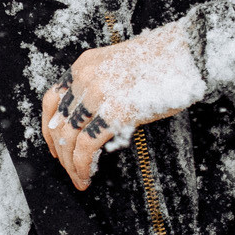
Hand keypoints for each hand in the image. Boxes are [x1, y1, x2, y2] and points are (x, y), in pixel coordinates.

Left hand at [40, 22, 208, 191]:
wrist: (185, 54)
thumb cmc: (162, 63)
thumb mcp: (119, 67)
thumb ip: (100, 87)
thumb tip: (91, 120)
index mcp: (83, 66)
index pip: (52, 100)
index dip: (49, 127)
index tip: (54, 146)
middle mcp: (84, 78)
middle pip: (58, 122)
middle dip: (61, 152)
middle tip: (68, 170)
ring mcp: (97, 95)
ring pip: (68, 138)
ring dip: (70, 164)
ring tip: (80, 179)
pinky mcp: (114, 113)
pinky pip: (86, 146)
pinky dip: (82, 166)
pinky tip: (87, 176)